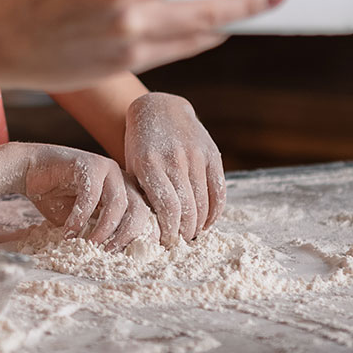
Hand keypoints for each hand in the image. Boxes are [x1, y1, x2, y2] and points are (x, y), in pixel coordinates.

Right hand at [16, 144, 152, 248]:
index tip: (134, 260)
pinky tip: (69, 231)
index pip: (148, 217)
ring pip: (118, 204)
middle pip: (140, 211)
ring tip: (90, 246)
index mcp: (128, 193)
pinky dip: (80, 217)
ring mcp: (108, 169)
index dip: (145, 238)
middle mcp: (123, 179)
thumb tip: (120, 258)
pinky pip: (91, 195)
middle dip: (126, 237)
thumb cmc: (57, 198)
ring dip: (104, 229)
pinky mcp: (89, 163)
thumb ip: (104, 231)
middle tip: (110, 254)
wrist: (29, 171)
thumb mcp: (86, 221)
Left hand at [123, 92, 225, 246]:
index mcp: (149, 164)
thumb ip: (142, 193)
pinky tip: (207, 222)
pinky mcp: (212, 154)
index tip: (167, 243)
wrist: (159, 109)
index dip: (171, 231)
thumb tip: (152, 230)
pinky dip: (215, 212)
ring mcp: (195, 156)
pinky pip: (219, 191)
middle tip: (180, 243)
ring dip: (199, 225)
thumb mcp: (133, 166)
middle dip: (185, 232)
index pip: (168, 208)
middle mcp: (174, 159)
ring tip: (192, 235)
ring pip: (204, 203)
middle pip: (188, 209)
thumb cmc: (140, 145)